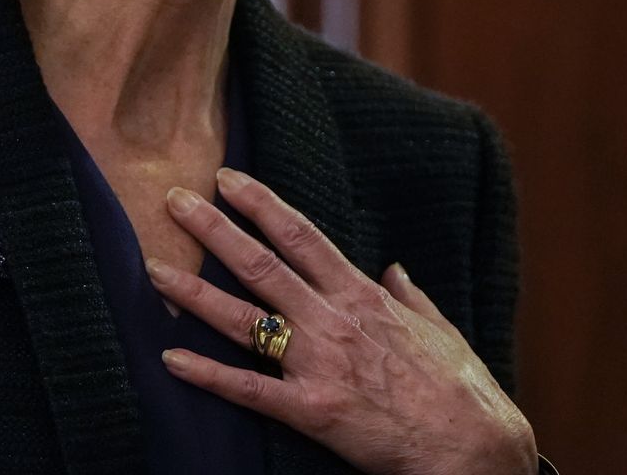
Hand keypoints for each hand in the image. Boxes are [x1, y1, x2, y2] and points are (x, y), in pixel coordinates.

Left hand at [147, 168, 535, 474]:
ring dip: (194, 293)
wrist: (473, 448)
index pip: (302, 236)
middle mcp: (334, 321)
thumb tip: (393, 265)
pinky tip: (170, 358)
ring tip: (153, 269)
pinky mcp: (312, 410)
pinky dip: (207, 374)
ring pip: (244, 319)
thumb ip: (409, 294)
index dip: (260, 204)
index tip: (226, 178)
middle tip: (172, 201)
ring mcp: (320, 364)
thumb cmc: (461, 389)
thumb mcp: (440, 327)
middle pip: (261, 265)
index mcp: (363, 295)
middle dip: (213, 230)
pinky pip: (248, 390)